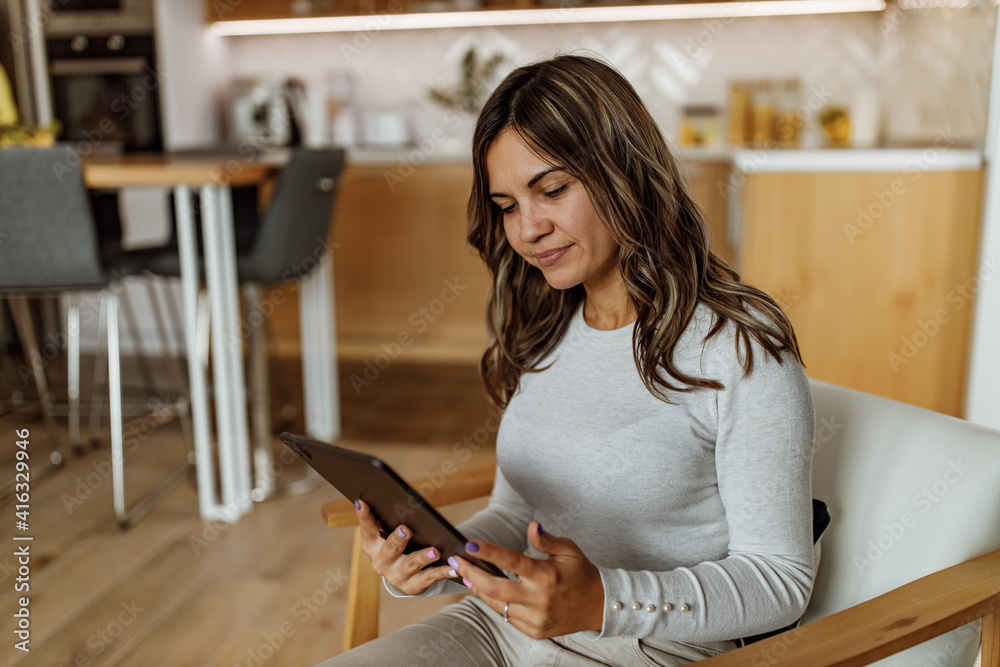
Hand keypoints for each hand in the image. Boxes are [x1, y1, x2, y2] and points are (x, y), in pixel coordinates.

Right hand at [355, 499, 453, 594]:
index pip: (367, 529)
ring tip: (435, 551)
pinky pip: (429, 578)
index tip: (363, 502)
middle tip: (406, 529)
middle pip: (389, 549)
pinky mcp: (412, 586)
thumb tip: (395, 497)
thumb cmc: (398, 545)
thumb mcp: (389, 533)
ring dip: (423, 557)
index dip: (364, 516)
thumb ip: (389, 519)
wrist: (404, 577)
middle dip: (398, 539)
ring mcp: (396, 576)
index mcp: (372, 545)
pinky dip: (442, 572)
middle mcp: (381, 562)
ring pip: (411, 564)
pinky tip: (453, 567)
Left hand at [451, 521, 604, 638]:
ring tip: (466, 574)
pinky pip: (507, 616)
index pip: (511, 561)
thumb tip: (532, 525)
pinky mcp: (533, 630)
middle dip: (471, 573)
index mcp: (546, 575)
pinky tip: (487, 590)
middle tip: (457, 561)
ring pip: (497, 604)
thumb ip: (547, 539)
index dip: (488, 552)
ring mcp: (535, 617)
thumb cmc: (581, 573)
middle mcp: (539, 599)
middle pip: (494, 588)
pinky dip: (495, 602)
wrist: (598, 606)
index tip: (469, 544)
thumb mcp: (568, 550)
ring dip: (478, 588)